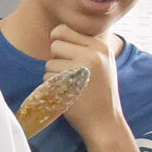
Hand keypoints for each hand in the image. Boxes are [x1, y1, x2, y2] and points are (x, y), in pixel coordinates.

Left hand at [45, 25, 125, 143]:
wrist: (105, 121)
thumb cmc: (100, 93)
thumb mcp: (103, 63)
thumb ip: (85, 47)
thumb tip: (56, 32)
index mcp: (99, 46)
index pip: (64, 30)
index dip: (57, 41)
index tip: (62, 54)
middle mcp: (91, 54)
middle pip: (55, 45)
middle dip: (56, 58)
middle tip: (68, 73)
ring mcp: (80, 68)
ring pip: (49, 63)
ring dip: (54, 75)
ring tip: (71, 86)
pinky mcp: (68, 84)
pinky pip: (47, 78)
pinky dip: (52, 87)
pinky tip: (67, 94)